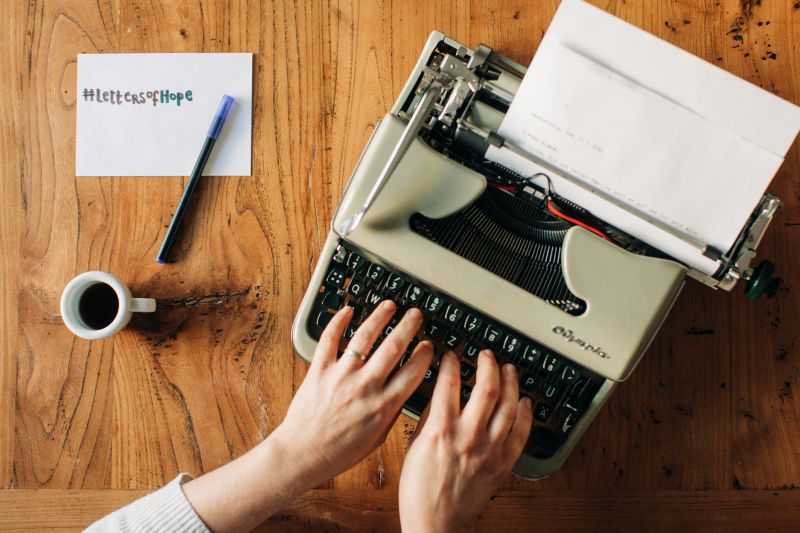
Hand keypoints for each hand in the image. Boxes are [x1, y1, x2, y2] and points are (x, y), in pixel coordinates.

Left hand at [272, 300, 434, 486]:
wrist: (303, 454)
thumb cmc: (339, 451)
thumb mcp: (377, 438)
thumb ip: (392, 411)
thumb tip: (405, 389)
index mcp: (383, 406)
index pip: (414, 371)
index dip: (425, 354)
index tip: (428, 345)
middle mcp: (365, 387)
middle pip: (394, 347)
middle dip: (409, 326)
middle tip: (415, 315)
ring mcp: (341, 376)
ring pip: (365, 336)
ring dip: (380, 317)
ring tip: (389, 306)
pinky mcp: (319, 370)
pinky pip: (330, 339)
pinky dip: (338, 321)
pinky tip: (348, 310)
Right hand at [399, 350, 532, 532]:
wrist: (436, 523)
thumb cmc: (420, 490)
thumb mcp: (415, 446)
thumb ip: (429, 417)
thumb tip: (439, 392)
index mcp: (440, 430)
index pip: (449, 383)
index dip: (452, 362)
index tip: (453, 356)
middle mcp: (468, 436)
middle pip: (486, 387)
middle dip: (488, 364)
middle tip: (486, 356)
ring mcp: (489, 450)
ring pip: (508, 405)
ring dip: (510, 382)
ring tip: (508, 370)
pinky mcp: (502, 463)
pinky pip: (521, 433)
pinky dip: (525, 413)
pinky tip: (524, 401)